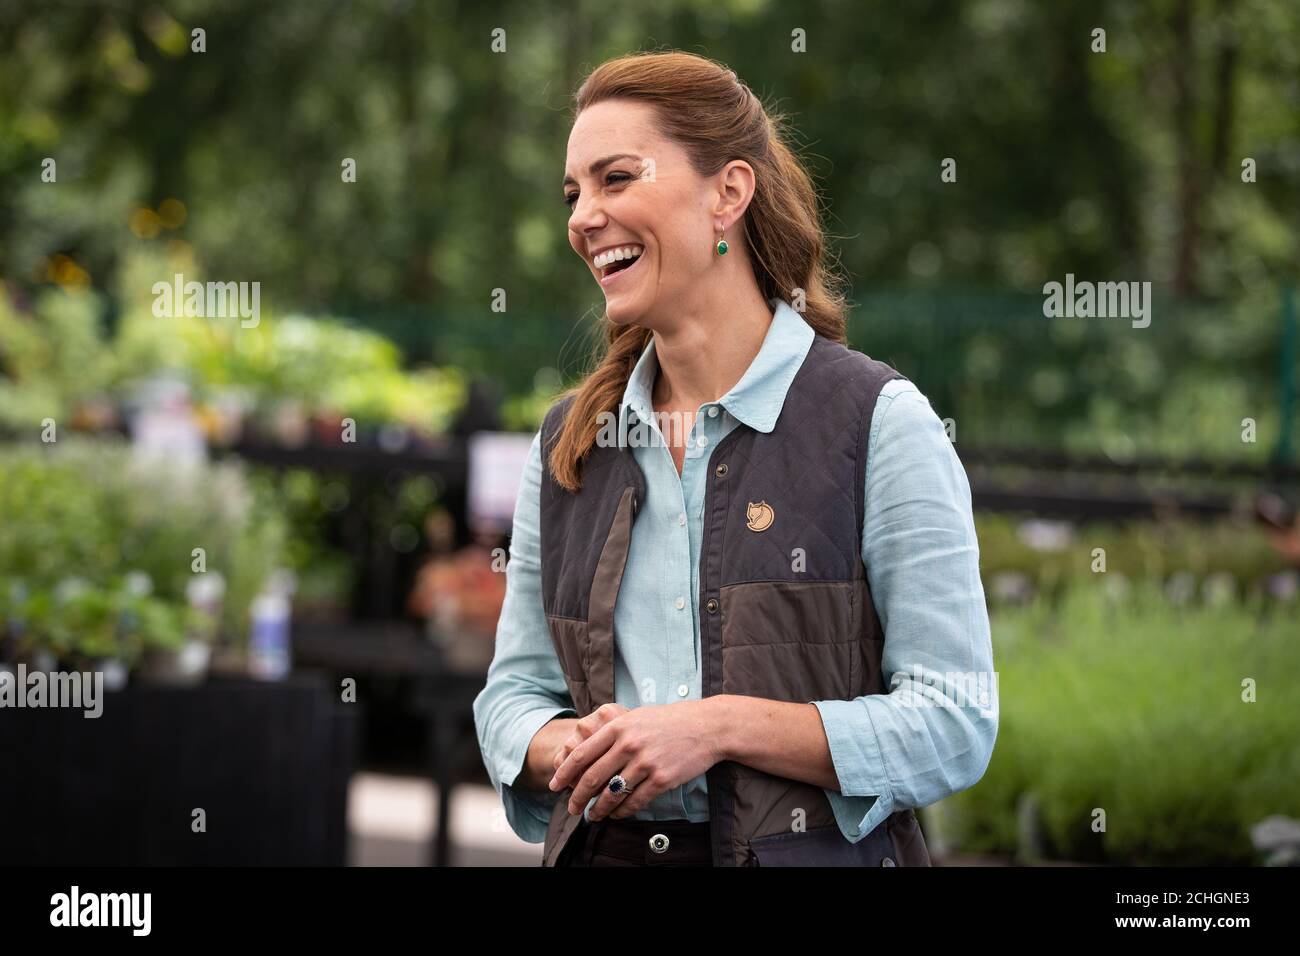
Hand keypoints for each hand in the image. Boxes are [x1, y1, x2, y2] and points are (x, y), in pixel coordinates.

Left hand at [547, 699, 723, 821]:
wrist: (706, 726)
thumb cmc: (670, 721)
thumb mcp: (636, 717)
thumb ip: (612, 732)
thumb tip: (586, 752)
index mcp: (618, 727)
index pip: (582, 754)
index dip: (564, 772)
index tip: (554, 785)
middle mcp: (629, 744)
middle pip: (592, 777)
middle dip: (577, 796)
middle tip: (571, 808)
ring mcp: (646, 762)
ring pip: (612, 794)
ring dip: (599, 809)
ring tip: (593, 816)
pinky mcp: (662, 779)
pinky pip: (635, 802)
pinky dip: (623, 812)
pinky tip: (617, 815)